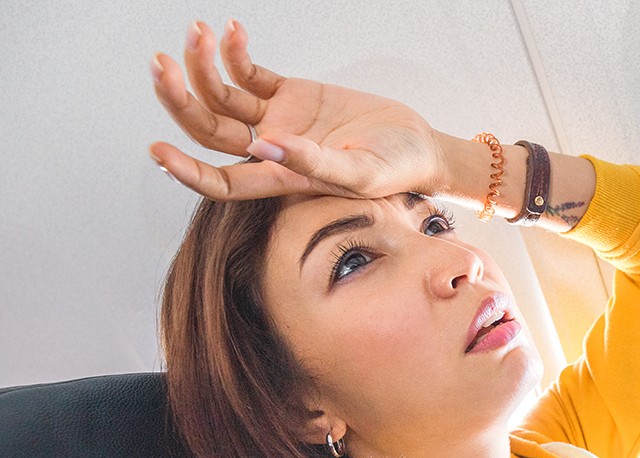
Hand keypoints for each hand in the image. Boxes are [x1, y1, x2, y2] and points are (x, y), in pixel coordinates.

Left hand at [149, 20, 447, 200]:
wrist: (418, 146)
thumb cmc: (396, 171)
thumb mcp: (362, 174)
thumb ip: (314, 163)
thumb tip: (262, 146)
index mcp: (282, 178)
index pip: (222, 182)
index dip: (186, 171)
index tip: (158, 149)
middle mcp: (270, 150)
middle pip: (207, 129)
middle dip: (178, 99)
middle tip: (161, 64)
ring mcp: (277, 119)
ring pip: (219, 96)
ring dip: (201, 64)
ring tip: (198, 31)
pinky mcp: (290, 94)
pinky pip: (248, 73)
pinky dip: (234, 52)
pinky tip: (230, 30)